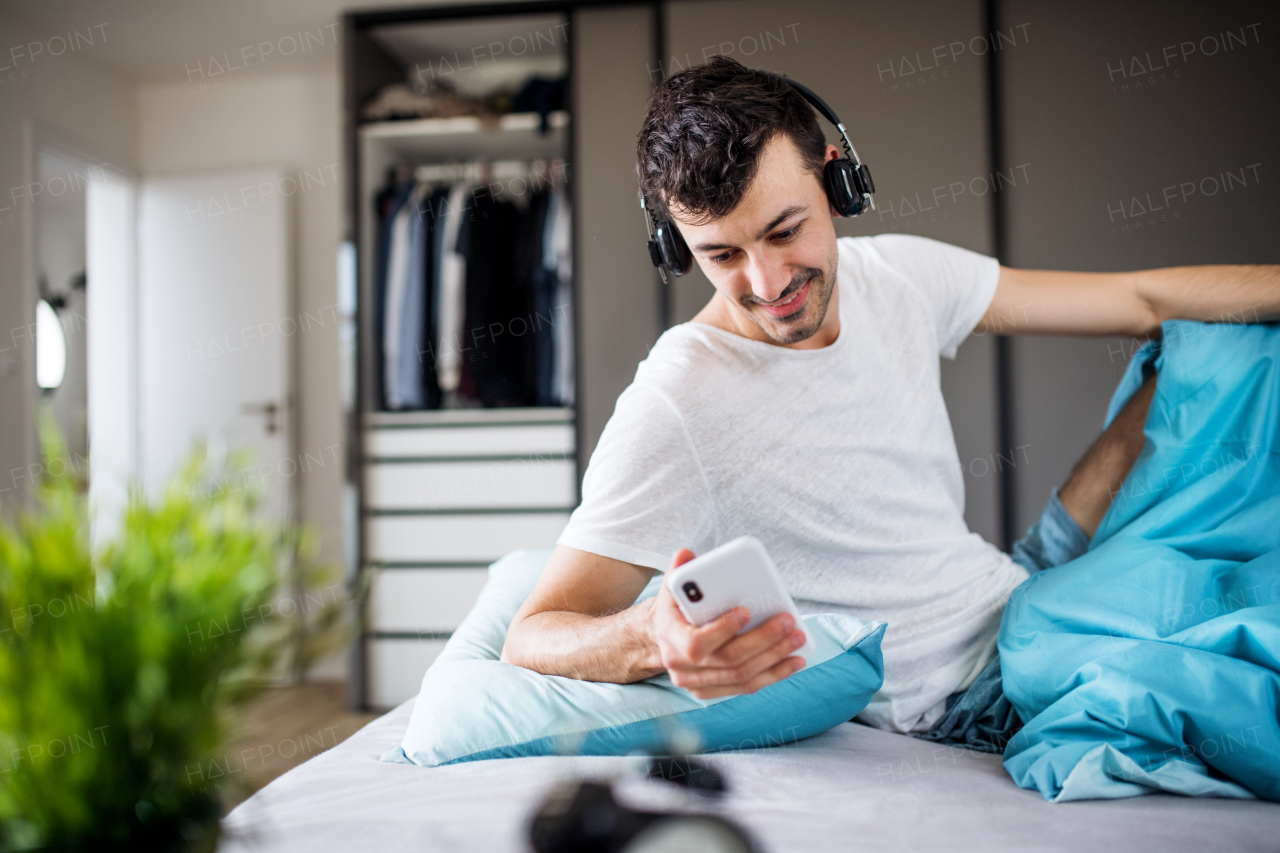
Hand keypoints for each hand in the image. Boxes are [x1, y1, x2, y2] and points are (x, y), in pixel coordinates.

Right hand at [648, 548, 807, 699]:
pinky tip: (793, 661)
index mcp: (670, 638)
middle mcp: (681, 667)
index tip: (747, 610)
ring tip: (798, 639)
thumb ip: (679, 570)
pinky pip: (746, 687)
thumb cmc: (675, 610)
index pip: (697, 643)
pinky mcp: (712, 691)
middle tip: (788, 622)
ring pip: (742, 677)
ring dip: (775, 659)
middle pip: (729, 660)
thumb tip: (686, 553)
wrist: (662, 639)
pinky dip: (773, 675)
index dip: (723, 630)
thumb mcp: (672, 588)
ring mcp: (697, 684)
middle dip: (763, 641)